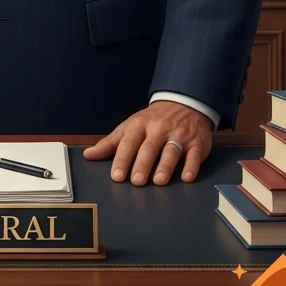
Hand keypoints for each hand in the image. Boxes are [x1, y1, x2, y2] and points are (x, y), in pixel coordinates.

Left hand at [81, 101, 212, 184]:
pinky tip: (186, 177)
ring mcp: (178, 135)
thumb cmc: (152, 120)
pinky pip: (194, 154)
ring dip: (165, 166)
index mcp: (140, 125)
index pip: (129, 142)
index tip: (116, 176)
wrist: (183, 103)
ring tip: (158, 181)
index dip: (122, 159)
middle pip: (149, 147)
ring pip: (171, 150)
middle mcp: (159, 129)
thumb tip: (88, 155)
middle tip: (136, 181)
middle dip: (142, 164)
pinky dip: (191, 166)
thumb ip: (110, 143)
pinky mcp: (196, 143)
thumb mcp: (129, 126)